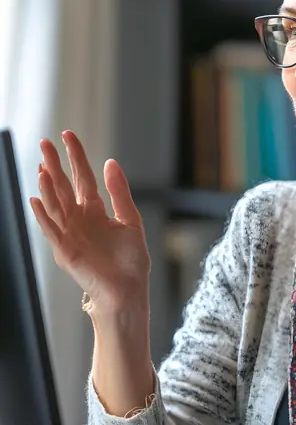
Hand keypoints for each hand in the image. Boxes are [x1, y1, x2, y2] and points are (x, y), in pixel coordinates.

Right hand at [30, 131, 150, 313]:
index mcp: (94, 210)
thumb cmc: (131, 261)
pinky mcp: (65, 250)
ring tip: (43, 167)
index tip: (68, 135)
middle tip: (45, 142)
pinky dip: (43, 215)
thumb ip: (119, 192)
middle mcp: (78, 219)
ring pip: (55, 204)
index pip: (82, 177)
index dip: (75, 156)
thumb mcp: (130, 220)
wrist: (129, 290)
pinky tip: (36, 199)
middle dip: (55, 164)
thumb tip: (111, 162)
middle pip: (63, 186)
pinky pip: (51, 230)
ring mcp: (69, 234)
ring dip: (48, 186)